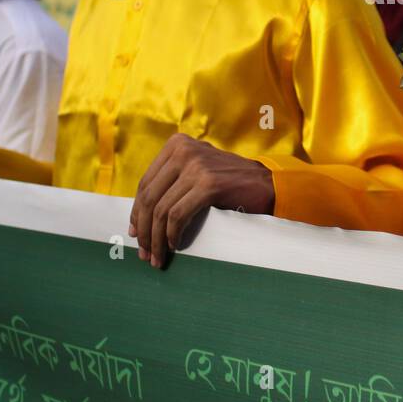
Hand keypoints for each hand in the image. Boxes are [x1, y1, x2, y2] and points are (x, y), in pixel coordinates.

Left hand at [128, 135, 273, 268]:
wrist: (266, 184)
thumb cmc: (229, 183)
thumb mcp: (197, 170)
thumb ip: (171, 182)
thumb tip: (138, 218)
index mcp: (177, 144)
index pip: (145, 183)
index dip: (136, 212)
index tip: (135, 233)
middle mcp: (184, 150)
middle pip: (149, 197)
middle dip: (143, 229)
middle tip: (144, 253)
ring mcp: (196, 166)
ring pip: (161, 209)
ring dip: (156, 238)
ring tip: (157, 257)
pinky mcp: (208, 184)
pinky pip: (178, 215)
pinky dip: (172, 234)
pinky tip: (174, 245)